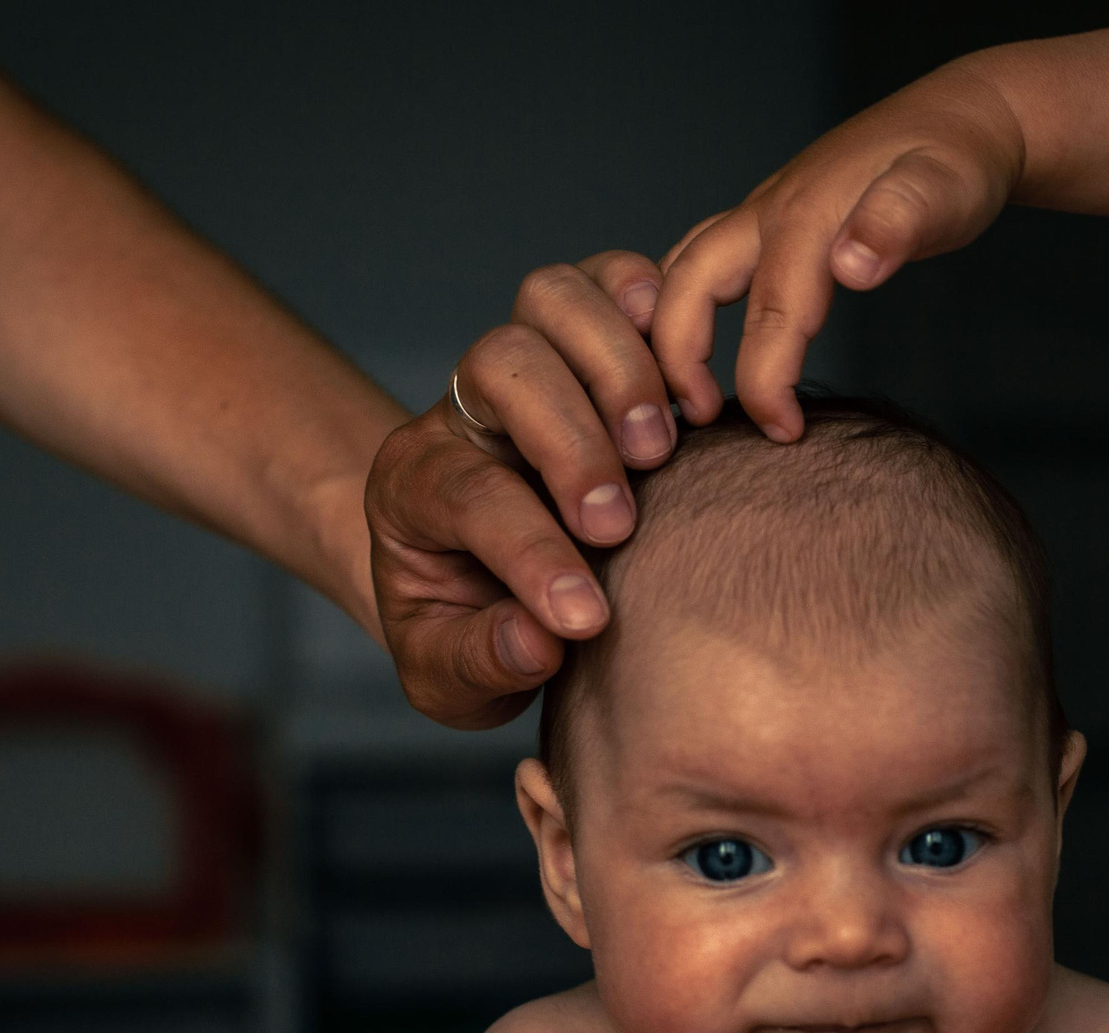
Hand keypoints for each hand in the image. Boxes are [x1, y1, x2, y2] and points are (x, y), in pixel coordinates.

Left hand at [366, 251, 676, 727]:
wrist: (476, 579)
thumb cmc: (465, 627)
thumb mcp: (446, 675)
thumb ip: (479, 662)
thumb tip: (538, 640)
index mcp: (414, 486)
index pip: (467, 494)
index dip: (530, 554)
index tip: (587, 619)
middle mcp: (465, 408)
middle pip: (503, 363)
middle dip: (570, 440)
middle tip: (618, 523)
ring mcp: (529, 363)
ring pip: (553, 298)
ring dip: (619, 365)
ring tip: (664, 446)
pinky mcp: (586, 339)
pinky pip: (614, 280)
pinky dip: (658, 312)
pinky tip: (694, 387)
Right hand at [652, 55, 1027, 440]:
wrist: (961, 118)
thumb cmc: (957, 163)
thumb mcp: (944, 190)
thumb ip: (900, 223)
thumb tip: (849, 266)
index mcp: (807, 216)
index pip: (770, 312)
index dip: (766, 382)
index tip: (783, 433)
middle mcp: (769, 212)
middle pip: (690, 285)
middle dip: (679, 357)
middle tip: (699, 423)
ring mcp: (763, 213)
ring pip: (684, 268)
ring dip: (669, 329)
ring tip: (683, 394)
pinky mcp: (768, 219)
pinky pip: (702, 260)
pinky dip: (682, 303)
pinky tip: (692, 343)